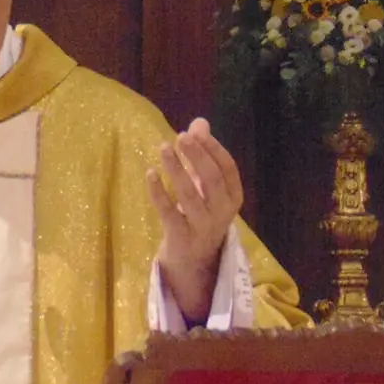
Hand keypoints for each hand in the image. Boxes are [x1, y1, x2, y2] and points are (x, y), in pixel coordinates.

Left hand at [148, 119, 242, 324]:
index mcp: (233, 197)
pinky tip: (150, 173)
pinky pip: (168, 212)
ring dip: (176, 169)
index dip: (213, 149)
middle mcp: (222, 212)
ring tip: (163, 148)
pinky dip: (158, 192)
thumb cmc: (200, 214)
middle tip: (180, 137)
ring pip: (190, 195)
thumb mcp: (206, 186)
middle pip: (211, 180)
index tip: (196, 133)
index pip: (228, 169)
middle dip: (196, 156)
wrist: (193, 261)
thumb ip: (203, 154)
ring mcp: (202, 227)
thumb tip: (199, 122)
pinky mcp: (181, 237)